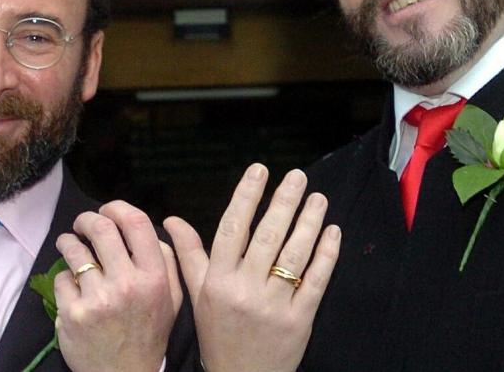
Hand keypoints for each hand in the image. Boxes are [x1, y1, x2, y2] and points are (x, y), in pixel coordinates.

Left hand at [54, 200, 182, 371]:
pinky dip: (64, 278)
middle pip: (101, 229)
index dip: (117, 207)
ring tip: (69, 244)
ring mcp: (97, 300)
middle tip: (82, 224)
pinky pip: (61, 279)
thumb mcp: (172, 299)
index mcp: (154, 277)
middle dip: (87, 219)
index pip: (135, 223)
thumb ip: (168, 261)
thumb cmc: (149, 333)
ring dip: (68, 242)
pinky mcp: (72, 315)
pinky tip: (71, 286)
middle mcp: (126, 285)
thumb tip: (153, 228)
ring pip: (74, 251)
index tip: (107, 209)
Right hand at [164, 163, 340, 371]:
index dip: (246, 196)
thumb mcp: (198, 294)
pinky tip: (332, 231)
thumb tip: (171, 220)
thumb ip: (189, 254)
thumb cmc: (218, 333)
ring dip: (309, 222)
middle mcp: (244, 291)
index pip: (231, 229)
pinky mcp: (299, 320)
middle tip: (297, 176)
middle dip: (283, 202)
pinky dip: (327, 254)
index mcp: (218, 281)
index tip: (259, 170)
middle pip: (266, 236)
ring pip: (294, 255)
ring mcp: (274, 306)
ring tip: (318, 197)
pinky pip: (316, 280)